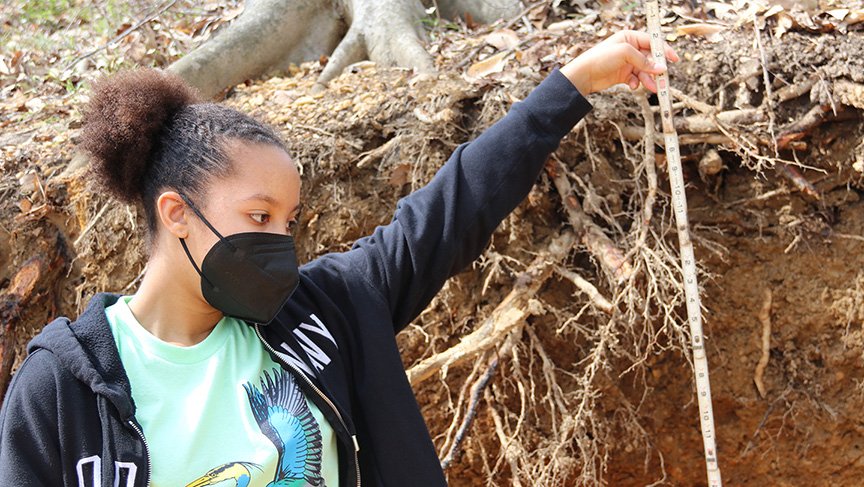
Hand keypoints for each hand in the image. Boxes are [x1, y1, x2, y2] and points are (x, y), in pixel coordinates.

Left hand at [560, 30, 679, 94]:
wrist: (584, 75)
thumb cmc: (601, 58)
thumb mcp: (625, 54)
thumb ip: (644, 61)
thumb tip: (661, 68)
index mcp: (630, 38)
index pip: (652, 42)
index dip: (664, 50)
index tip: (674, 59)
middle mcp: (629, 49)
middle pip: (650, 58)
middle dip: (656, 69)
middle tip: (663, 80)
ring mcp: (626, 63)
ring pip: (644, 71)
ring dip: (648, 79)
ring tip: (651, 88)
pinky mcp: (623, 75)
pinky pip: (636, 79)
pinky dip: (636, 83)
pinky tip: (632, 86)